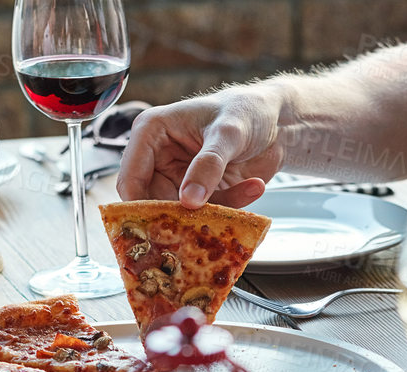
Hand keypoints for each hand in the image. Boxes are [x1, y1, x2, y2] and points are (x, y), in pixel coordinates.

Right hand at [116, 86, 286, 208]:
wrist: (275, 121)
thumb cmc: (247, 111)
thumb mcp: (228, 133)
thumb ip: (208, 165)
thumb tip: (188, 200)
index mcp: (151, 133)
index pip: (131, 179)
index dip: (142, 207)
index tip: (165, 225)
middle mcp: (159, 159)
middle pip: (153, 204)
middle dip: (180, 216)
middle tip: (208, 219)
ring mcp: (179, 179)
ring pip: (181, 215)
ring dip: (212, 212)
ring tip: (244, 192)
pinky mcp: (200, 195)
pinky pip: (206, 215)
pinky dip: (230, 209)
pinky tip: (252, 187)